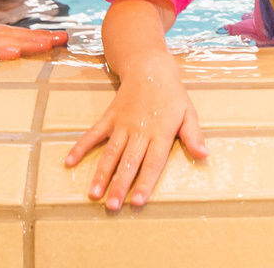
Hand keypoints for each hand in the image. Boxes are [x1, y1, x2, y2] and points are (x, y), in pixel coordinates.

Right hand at [64, 63, 206, 210]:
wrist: (150, 68)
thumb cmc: (172, 95)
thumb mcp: (188, 113)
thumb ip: (193, 136)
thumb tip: (204, 155)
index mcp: (160, 133)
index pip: (153, 162)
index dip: (145, 182)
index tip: (138, 201)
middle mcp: (139, 131)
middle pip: (129, 162)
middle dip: (119, 185)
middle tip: (112, 206)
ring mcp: (122, 124)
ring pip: (110, 152)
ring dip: (101, 173)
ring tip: (93, 194)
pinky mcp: (109, 117)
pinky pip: (93, 134)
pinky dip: (80, 147)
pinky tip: (69, 161)